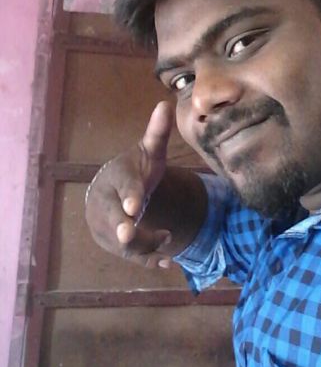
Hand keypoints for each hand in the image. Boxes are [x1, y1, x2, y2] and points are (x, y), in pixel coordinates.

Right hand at [85, 101, 174, 268]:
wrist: (110, 191)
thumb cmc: (135, 169)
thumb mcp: (148, 151)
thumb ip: (157, 134)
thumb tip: (165, 104)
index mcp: (116, 178)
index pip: (123, 187)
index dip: (129, 196)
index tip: (135, 207)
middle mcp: (106, 203)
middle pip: (113, 218)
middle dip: (121, 227)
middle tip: (128, 235)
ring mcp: (106, 225)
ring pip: (124, 242)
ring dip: (146, 244)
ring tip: (167, 237)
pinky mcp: (112, 243)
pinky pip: (129, 256)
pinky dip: (147, 259)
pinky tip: (166, 262)